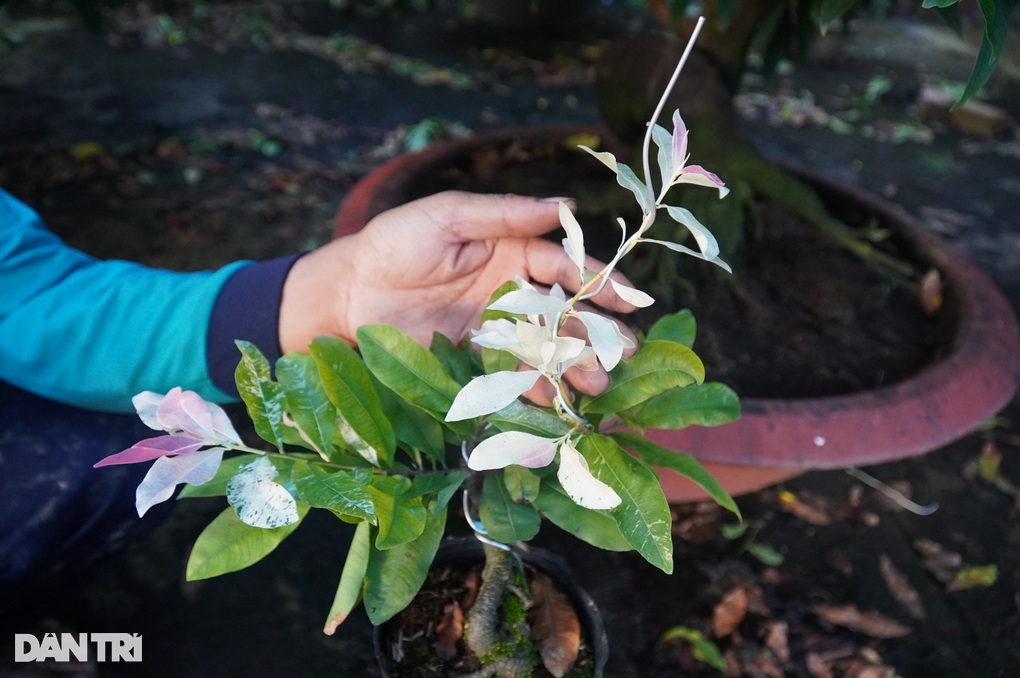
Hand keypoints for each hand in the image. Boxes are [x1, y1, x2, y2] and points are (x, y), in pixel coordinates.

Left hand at [279, 191, 634, 394]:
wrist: (347, 292)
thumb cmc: (395, 243)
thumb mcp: (449, 215)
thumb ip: (505, 214)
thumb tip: (566, 206)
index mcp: (511, 249)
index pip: (564, 265)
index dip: (597, 280)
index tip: (626, 299)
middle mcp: (510, 288)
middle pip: (564, 311)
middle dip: (596, 330)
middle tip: (626, 352)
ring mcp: (494, 326)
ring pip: (544, 346)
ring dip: (572, 365)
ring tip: (599, 386)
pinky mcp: (474, 358)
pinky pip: (511, 373)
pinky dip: (531, 386)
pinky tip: (552, 400)